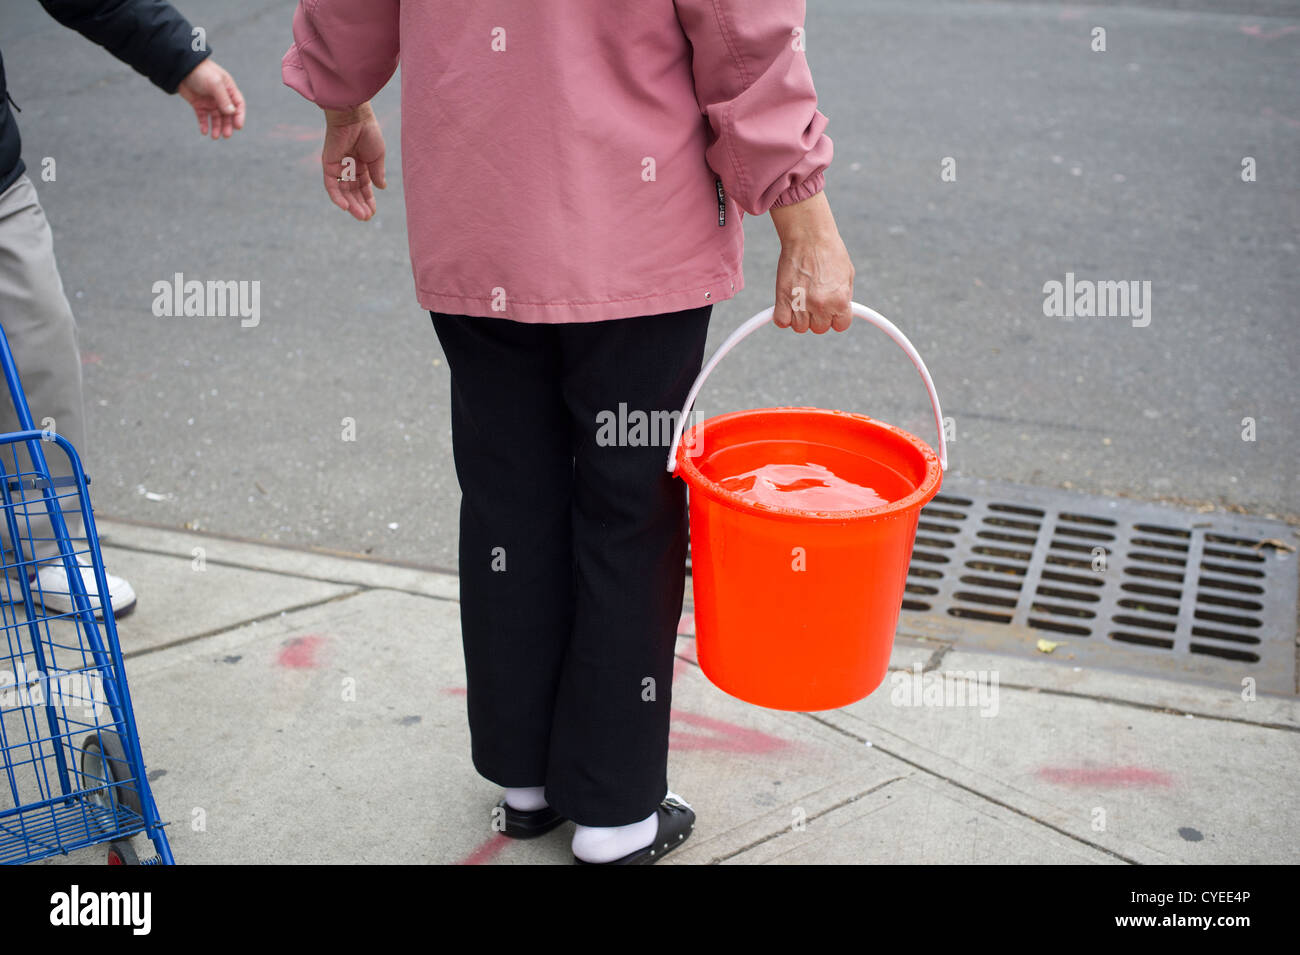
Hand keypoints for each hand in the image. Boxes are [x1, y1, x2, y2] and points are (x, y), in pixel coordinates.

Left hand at [177, 58, 245, 139]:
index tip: (238, 126)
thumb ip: (223, 98)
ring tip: (214, 136)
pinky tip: (204, 132)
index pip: (238, 105)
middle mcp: (220, 97)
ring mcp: (209, 101)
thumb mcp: (215, 83)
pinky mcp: (198, 104)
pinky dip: (204, 125)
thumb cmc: (201, 71)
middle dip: (227, 125)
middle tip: (226, 135)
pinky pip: (203, 117)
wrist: (180, 66)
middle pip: (227, 114)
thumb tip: (231, 113)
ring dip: (216, 127)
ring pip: (216, 118)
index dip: (239, 116)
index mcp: (228, 89)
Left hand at [321, 104, 386, 221]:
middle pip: (353, 192)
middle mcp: (348, 168)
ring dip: (350, 204)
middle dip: (360, 205)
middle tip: (366, 218)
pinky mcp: (328, 165)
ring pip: (343, 192)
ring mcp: (338, 167)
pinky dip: (336, 196)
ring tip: (360, 215)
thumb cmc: (368, 132)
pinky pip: (331, 185)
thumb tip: (381, 188)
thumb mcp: (377, 156)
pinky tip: (345, 207)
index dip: (368, 200)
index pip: (364, 187)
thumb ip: (377, 172)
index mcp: (361, 165)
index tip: (373, 212)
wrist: (354, 116)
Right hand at [769, 190, 853, 332]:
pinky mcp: (783, 298)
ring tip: (801, 300)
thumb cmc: (830, 251)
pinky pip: (781, 322)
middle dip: (817, 317)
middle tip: (814, 301)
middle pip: (819, 328)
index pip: (840, 326)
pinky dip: (783, 317)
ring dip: (800, 317)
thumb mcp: (847, 275)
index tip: (830, 312)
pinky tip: (787, 305)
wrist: (809, 236)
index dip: (835, 319)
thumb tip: (841, 310)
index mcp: (840, 301)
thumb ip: (844, 297)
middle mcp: (821, 305)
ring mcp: (800, 303)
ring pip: (799, 327)